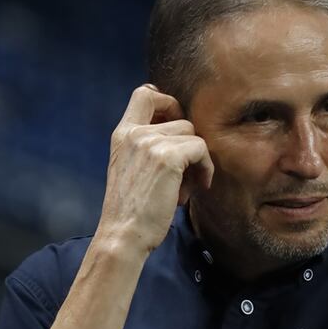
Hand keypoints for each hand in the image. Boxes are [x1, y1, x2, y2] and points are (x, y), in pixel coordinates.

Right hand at [98, 84, 213, 256]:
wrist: (123, 235)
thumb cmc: (132, 211)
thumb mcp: (131, 169)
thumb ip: (147, 149)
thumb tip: (182, 140)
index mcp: (122, 134)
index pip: (145, 94)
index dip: (168, 103)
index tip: (177, 131)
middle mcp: (134, 133)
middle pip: (181, 117)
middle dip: (189, 143)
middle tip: (185, 171)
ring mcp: (150, 142)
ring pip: (193, 135)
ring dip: (197, 162)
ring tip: (184, 188)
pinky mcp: (168, 157)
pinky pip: (201, 149)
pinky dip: (205, 169)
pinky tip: (194, 190)